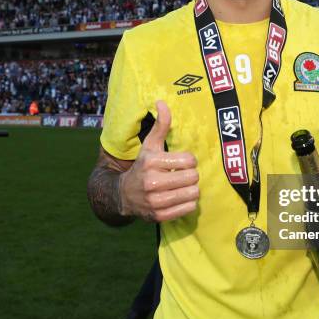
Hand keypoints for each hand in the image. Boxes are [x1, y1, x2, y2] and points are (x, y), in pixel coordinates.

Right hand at [119, 100, 198, 221]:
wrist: (124, 195)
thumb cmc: (143, 166)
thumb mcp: (150, 146)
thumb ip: (160, 125)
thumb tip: (162, 102)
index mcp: (152, 162)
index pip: (189, 160)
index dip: (189, 161)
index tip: (181, 162)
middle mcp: (152, 182)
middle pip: (193, 177)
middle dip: (191, 175)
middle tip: (183, 175)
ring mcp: (156, 202)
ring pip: (193, 193)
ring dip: (192, 189)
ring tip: (183, 186)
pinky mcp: (160, 216)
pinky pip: (189, 208)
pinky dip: (188, 202)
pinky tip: (179, 197)